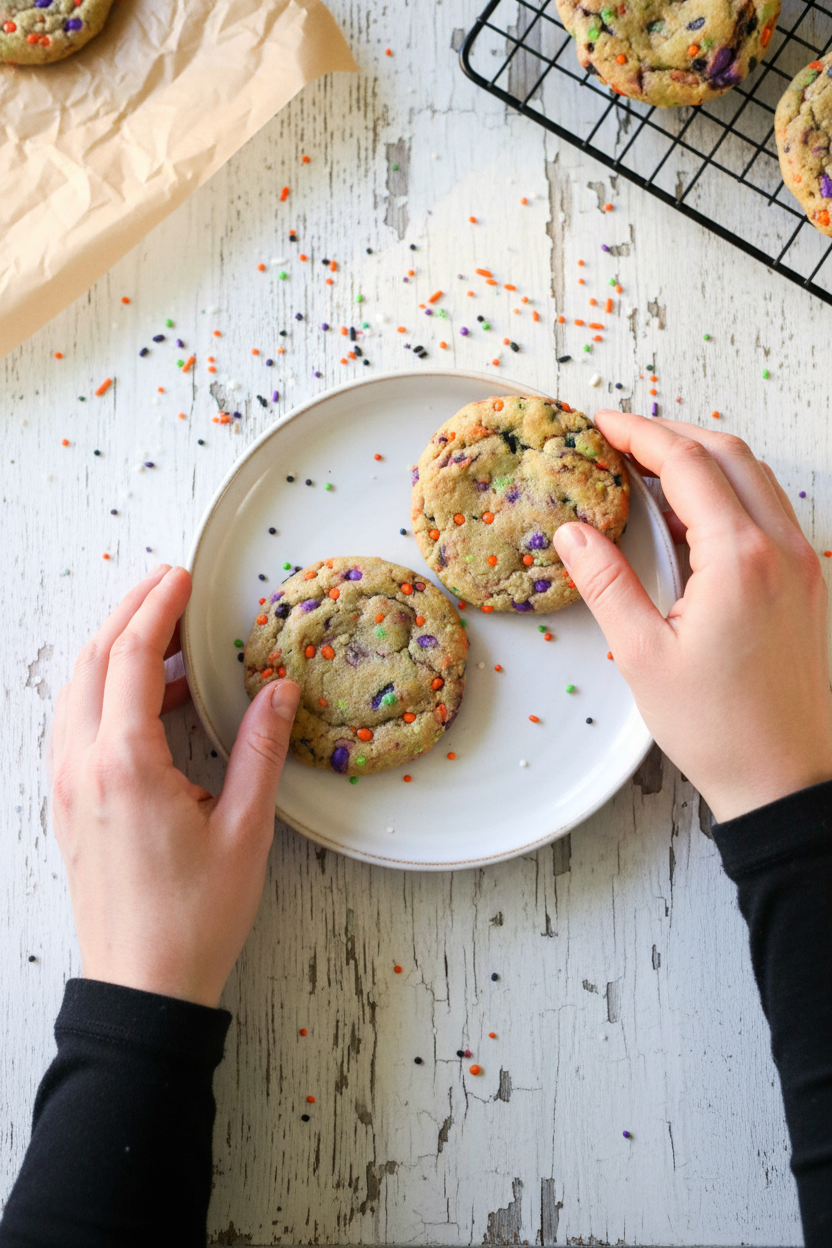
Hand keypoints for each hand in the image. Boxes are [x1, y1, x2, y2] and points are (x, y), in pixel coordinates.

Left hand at [50, 565, 300, 1007]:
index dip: (156, 608)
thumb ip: (260, 750)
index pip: (128, 657)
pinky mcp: (69, 806)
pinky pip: (76, 724)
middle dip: (129, 613)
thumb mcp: (245, 830)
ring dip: (112, 650)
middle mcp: (83, 767)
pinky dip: (104, 691)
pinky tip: (144, 698)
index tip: (182, 578)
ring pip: (76, 690)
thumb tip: (279, 691)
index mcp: (124, 765)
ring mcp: (68, 786)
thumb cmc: (193, 918)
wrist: (142, 988)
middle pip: (91, 660)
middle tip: (169, 586)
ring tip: (163, 636)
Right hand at [552, 412, 831, 823]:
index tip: (600, 425)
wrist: (784, 778)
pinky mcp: (808, 583)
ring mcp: (803, 564)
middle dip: (671, 433)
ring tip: (649, 469)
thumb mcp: (642, 654)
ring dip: (703, 458)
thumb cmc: (717, 727)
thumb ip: (606, 583)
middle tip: (620, 439)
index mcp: (740, 558)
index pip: (687, 463)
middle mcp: (781, 548)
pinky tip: (690, 517)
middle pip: (727, 453)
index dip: (638, 435)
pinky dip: (729, 493)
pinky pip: (768, 512)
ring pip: (754, 477)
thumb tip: (572, 533)